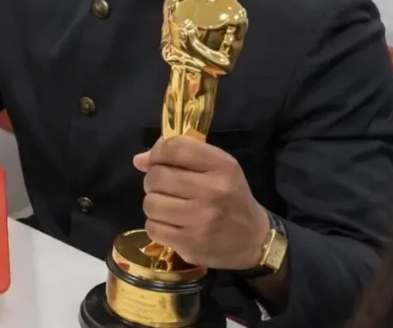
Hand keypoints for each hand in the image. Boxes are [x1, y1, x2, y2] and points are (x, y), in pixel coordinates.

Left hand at [133, 137, 268, 269]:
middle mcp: (213, 191)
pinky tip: (172, 225)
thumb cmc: (229, 197)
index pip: (174, 148)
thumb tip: (139, 160)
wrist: (253, 240)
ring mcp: (201, 220)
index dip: (158, 152)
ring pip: (150, 203)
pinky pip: (153, 228)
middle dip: (153, 181)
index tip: (158, 161)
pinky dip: (157, 226)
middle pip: (157, 177)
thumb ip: (180, 156)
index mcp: (222, 166)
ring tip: (169, 207)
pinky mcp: (190, 244)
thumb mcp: (216, 168)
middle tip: (165, 188)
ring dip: (154, 204)